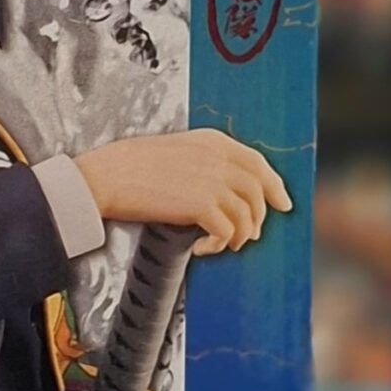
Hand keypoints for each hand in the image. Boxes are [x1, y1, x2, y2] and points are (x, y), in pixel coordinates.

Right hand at [72, 127, 292, 256]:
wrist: (108, 176)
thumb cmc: (131, 167)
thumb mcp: (176, 151)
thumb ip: (204, 163)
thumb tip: (224, 192)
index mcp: (212, 141)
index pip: (257, 162)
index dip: (275, 185)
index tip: (283, 203)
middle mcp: (218, 158)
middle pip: (258, 190)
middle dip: (260, 216)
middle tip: (252, 235)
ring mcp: (212, 181)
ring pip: (247, 215)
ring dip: (240, 235)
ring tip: (224, 244)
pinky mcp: (202, 205)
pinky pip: (227, 231)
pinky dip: (219, 245)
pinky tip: (202, 248)